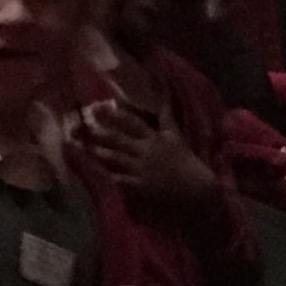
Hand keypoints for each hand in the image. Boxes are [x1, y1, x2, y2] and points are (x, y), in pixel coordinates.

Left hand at [75, 97, 223, 219]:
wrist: (198, 188)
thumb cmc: (189, 163)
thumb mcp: (178, 137)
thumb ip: (167, 119)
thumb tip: (165, 97)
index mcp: (157, 138)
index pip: (134, 122)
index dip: (117, 114)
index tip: (102, 105)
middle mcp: (147, 151)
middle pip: (121, 139)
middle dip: (103, 130)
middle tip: (87, 125)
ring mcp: (143, 169)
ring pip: (118, 158)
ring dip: (102, 152)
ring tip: (88, 147)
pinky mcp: (143, 186)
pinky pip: (123, 181)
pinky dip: (112, 177)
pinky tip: (100, 174)